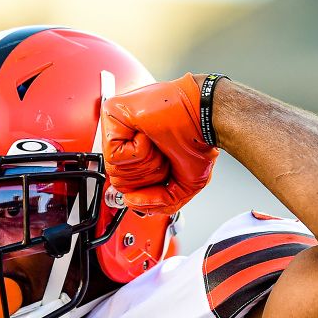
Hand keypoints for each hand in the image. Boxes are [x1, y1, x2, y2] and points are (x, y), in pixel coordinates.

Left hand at [101, 73, 218, 213]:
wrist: (206, 116)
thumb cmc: (197, 141)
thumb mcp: (181, 187)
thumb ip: (156, 203)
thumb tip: (130, 201)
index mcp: (136, 154)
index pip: (126, 187)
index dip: (148, 189)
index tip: (165, 174)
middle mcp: (123, 140)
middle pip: (119, 182)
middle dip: (148, 177)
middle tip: (164, 156)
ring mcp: (115, 127)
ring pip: (115, 171)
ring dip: (146, 164)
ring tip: (157, 145)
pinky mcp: (110, 114)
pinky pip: (114, 155)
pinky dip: (138, 151)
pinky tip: (148, 135)